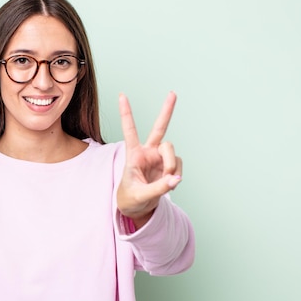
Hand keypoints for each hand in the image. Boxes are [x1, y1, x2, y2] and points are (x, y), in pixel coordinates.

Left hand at [116, 92, 182, 225]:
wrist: (137, 207)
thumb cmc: (131, 198)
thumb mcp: (140, 196)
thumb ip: (158, 188)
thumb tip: (176, 179)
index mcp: (133, 154)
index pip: (130, 131)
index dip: (126, 113)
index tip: (122, 95)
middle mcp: (147, 152)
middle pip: (159, 128)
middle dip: (167, 111)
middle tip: (173, 93)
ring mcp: (159, 157)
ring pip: (171, 150)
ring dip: (171, 165)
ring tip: (167, 181)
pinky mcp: (169, 165)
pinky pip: (178, 166)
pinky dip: (176, 175)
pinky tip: (170, 184)